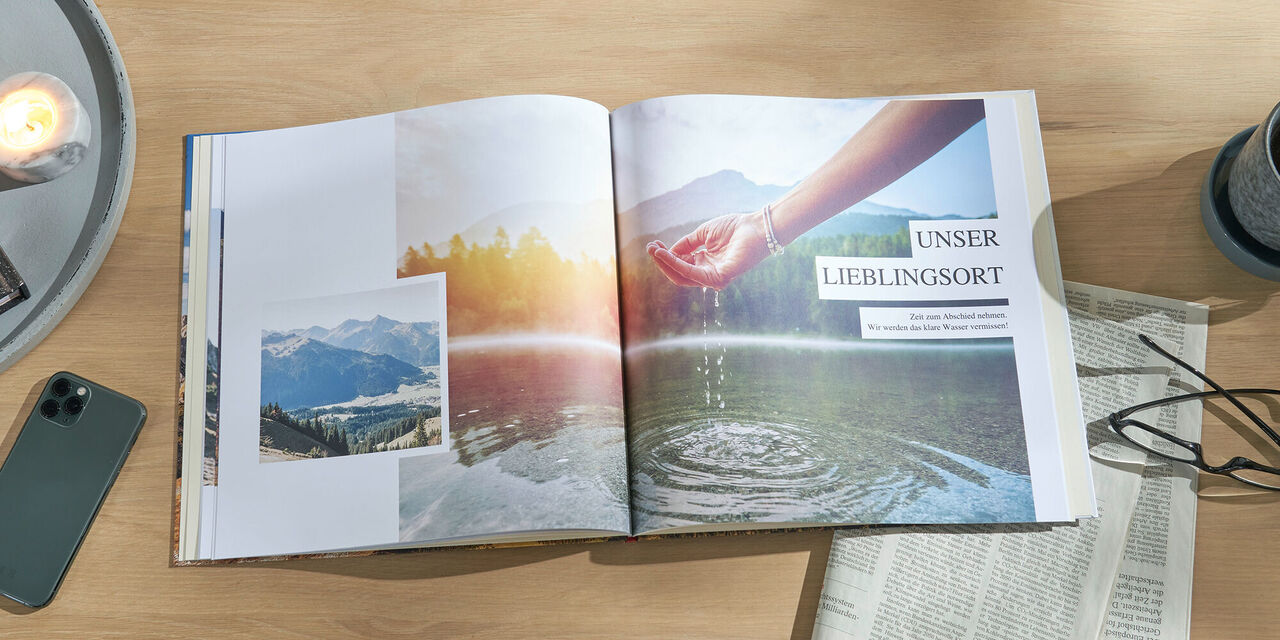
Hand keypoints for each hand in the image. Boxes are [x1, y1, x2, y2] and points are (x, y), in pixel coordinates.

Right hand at [647, 212, 770, 289]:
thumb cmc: (734, 228)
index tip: (653, 245)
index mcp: (706, 264)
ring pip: (682, 276)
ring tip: (654, 250)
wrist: (756, 227)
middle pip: (679, 274)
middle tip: (650, 248)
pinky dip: (676, 264)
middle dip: (662, 262)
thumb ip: (686, 244)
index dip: (666, 257)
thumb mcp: (703, 234)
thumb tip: (668, 252)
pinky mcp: (719, 278)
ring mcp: (714, 278)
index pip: (681, 265)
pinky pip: (692, 273)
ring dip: (666, 264)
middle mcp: (708, 273)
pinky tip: (666, 254)